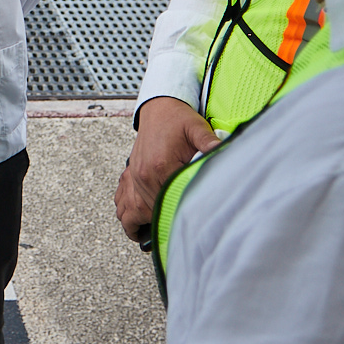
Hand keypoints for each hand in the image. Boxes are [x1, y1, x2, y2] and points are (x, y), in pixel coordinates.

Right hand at [114, 97, 222, 239]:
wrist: (159, 107)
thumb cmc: (177, 119)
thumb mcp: (197, 129)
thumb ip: (210, 143)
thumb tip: (223, 152)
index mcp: (161, 167)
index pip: (167, 205)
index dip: (176, 218)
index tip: (185, 227)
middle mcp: (143, 175)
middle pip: (148, 214)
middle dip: (159, 227)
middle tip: (174, 236)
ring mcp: (133, 176)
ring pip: (127, 212)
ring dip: (137, 224)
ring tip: (151, 235)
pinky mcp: (129, 174)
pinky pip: (119, 200)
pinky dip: (126, 212)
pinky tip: (137, 218)